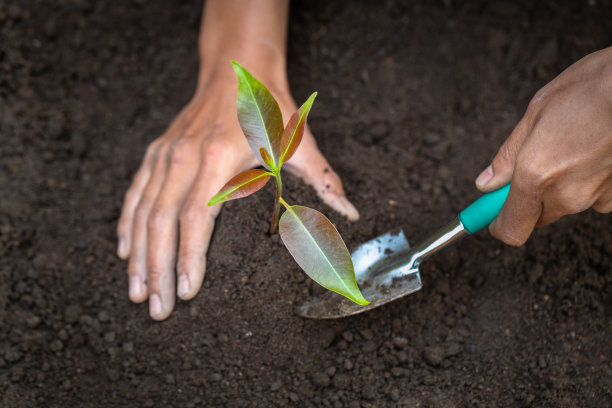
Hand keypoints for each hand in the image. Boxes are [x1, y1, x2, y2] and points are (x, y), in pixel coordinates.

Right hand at [116, 66, 358, 319]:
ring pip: (142, 212)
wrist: (237, 67)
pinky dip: (127, 224)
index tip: (187, 292)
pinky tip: (124, 251)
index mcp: (218, 159)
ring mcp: (165, 154)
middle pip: (161, 223)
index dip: (189, 258)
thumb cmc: (270, 108)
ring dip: (138, 255)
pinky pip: (135, 193)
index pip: (196, 219)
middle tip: (157, 308)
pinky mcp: (156, 152)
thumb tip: (351, 214)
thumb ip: (324, 181)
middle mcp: (184, 158)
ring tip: (137, 292)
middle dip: (158, 270)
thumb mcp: (300, 142)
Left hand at [475, 46, 611, 245]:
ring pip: (565, 205)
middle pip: (536, 218)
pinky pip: (593, 197)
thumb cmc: (590, 89)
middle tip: (532, 164)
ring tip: (569, 148)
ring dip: (560, 188)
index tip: (493, 215)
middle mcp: (565, 195)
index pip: (510, 230)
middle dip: (528, 199)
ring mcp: (595, 197)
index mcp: (534, 176)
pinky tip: (592, 152)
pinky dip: (587, 181)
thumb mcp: (535, 114)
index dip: (498, 225)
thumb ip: (507, 157)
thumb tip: (487, 183)